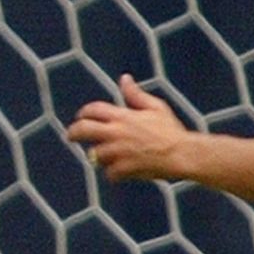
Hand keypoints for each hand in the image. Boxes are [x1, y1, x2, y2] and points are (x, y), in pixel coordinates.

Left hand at [66, 74, 193, 183]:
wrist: (182, 154)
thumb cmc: (171, 130)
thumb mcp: (155, 107)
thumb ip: (136, 94)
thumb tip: (124, 78)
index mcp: (123, 116)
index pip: (93, 110)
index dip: (84, 112)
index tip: (81, 117)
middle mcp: (116, 132)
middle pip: (83, 130)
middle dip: (73, 132)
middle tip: (70, 136)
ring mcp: (118, 152)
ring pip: (95, 154)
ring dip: (99, 156)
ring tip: (106, 158)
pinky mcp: (124, 169)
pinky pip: (109, 173)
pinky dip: (114, 174)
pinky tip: (121, 173)